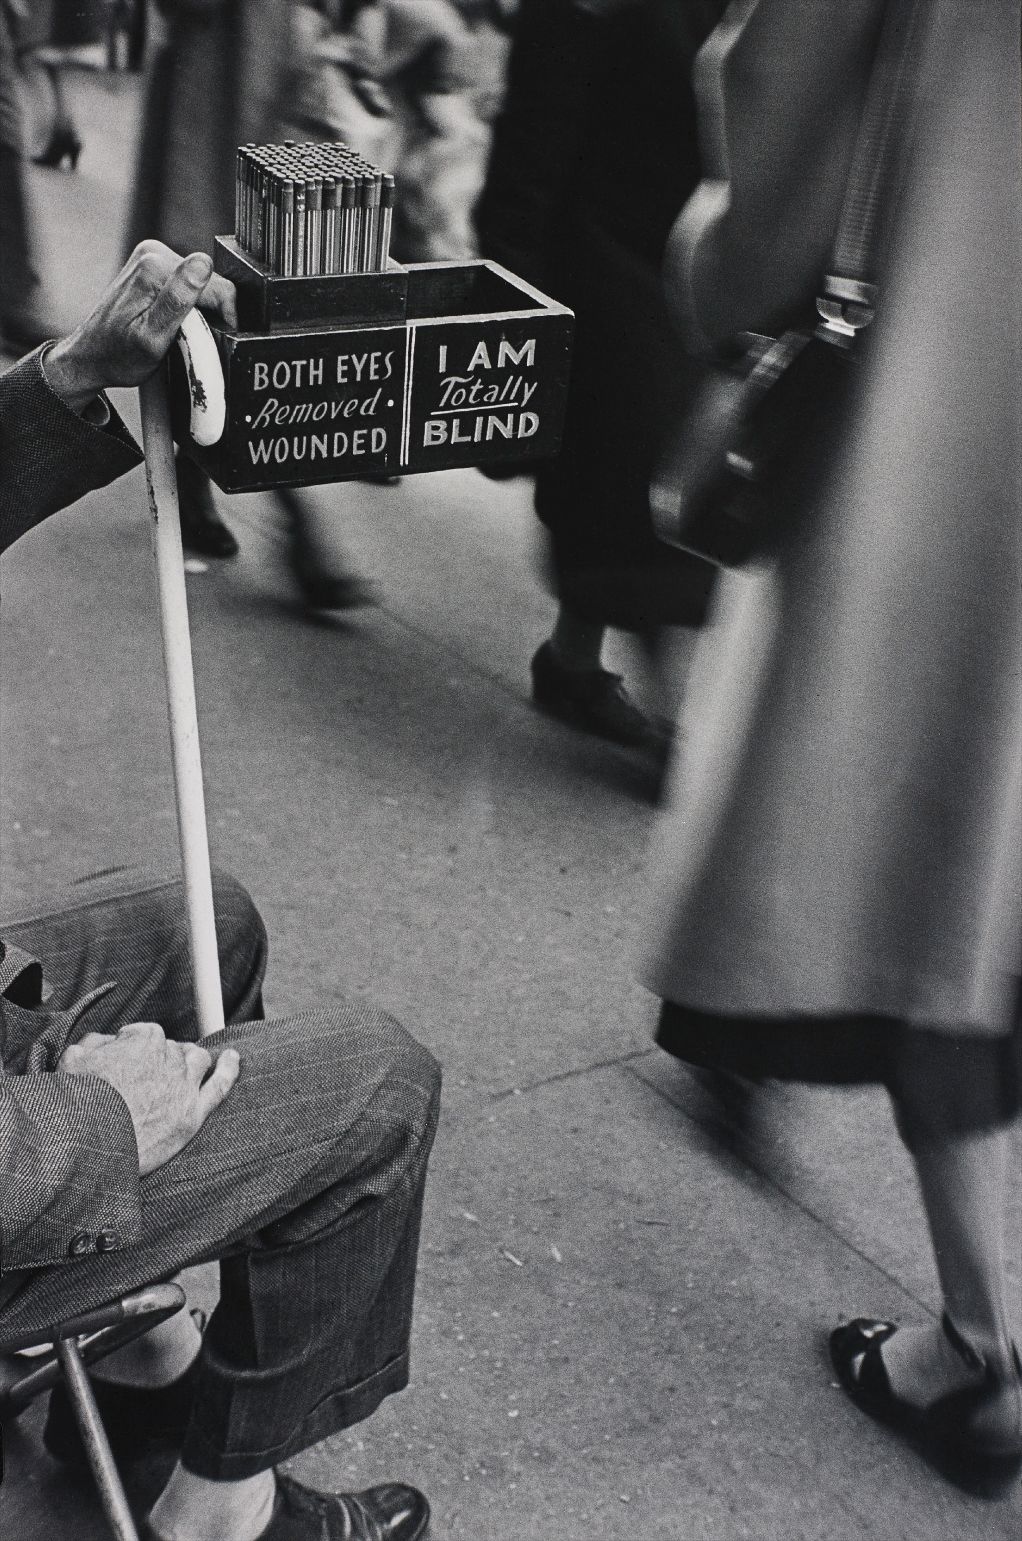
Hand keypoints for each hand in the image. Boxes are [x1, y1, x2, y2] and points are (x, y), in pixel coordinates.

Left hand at [43, 241, 237, 415]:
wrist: (92, 356)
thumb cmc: (118, 355)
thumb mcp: (153, 338)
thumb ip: (179, 300)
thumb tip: (202, 264)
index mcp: (155, 266)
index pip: (217, 285)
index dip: (225, 317)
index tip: (214, 341)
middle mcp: (152, 253)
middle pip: (209, 282)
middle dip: (209, 313)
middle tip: (190, 339)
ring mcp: (151, 256)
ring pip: (201, 284)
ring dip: (199, 311)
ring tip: (180, 332)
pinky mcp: (152, 264)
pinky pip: (187, 283)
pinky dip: (187, 305)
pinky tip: (173, 320)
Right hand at [58, 1021, 240, 1175]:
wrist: (93, 1145)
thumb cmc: (80, 1102)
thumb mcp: (74, 1061)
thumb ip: (93, 1044)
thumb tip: (105, 1042)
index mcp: (145, 1040)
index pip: (145, 1034)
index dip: (134, 1046)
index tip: (125, 1059)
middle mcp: (170, 1057)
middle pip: (172, 1048)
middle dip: (160, 1057)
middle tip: (144, 1076)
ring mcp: (185, 1085)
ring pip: (198, 1060)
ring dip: (192, 1059)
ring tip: (184, 1067)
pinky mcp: (194, 1113)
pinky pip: (221, 1085)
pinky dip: (229, 1069)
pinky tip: (232, 1059)